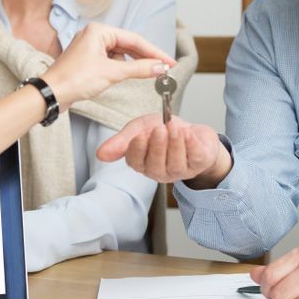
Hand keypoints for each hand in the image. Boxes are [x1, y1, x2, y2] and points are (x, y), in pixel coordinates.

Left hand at [41, 22, 173, 106]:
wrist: (51, 94)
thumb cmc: (75, 79)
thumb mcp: (112, 73)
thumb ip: (139, 69)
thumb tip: (160, 67)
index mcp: (99, 30)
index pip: (134, 39)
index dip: (154, 52)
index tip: (169, 62)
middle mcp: (95, 34)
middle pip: (128, 45)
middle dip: (146, 58)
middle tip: (164, 68)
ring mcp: (91, 47)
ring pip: (121, 53)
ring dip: (133, 64)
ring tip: (149, 73)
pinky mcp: (88, 60)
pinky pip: (111, 60)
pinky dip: (122, 68)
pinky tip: (127, 75)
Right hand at [96, 113, 230, 186]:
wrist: (190, 131)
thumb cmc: (163, 130)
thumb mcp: (139, 128)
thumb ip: (121, 140)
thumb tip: (100, 154)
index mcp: (142, 163)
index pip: (136, 162)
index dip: (138, 149)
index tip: (140, 135)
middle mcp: (159, 171)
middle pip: (156, 165)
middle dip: (158, 146)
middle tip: (160, 129)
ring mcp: (180, 170)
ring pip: (176, 163)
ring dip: (175, 143)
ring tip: (175, 127)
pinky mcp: (198, 164)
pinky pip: (195, 158)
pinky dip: (191, 144)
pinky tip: (188, 133)